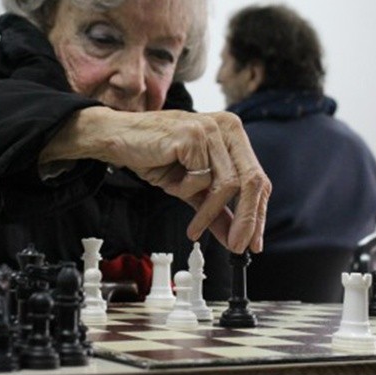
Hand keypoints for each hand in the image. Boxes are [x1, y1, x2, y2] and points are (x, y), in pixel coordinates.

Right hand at [40, 107, 271, 253]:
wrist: (117, 138)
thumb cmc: (153, 156)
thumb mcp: (190, 188)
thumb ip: (215, 209)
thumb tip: (234, 237)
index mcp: (232, 135)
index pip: (258, 178)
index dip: (257, 213)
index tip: (253, 242)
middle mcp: (227, 127)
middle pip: (252, 180)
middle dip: (247, 219)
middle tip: (238, 246)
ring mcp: (210, 129)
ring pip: (227, 184)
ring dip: (209, 213)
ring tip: (193, 228)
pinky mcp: (192, 135)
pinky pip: (200, 178)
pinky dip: (186, 191)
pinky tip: (172, 185)